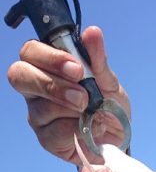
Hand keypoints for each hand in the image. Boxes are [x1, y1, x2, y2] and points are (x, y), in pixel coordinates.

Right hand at [7, 26, 130, 163]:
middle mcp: (36, 89)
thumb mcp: (108, 80)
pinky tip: (90, 129)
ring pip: (41, 108)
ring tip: (93, 113)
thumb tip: (93, 32)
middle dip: (52, 85)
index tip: (77, 69)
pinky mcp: (46, 139)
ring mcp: (38, 115)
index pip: (30, 52)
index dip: (49, 58)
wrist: (119, 136)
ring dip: (71, 110)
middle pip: (20, 76)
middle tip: (82, 96)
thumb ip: (98, 58)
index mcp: (47, 67)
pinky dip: (76, 130)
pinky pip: (54, 132)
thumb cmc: (108, 104)